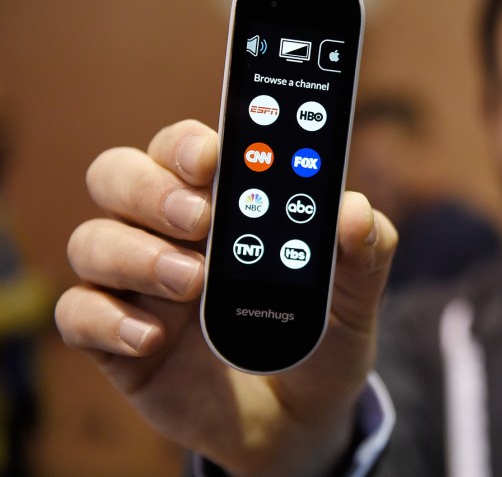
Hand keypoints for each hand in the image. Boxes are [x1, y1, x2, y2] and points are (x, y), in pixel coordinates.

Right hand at [56, 119, 396, 475]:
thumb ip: (364, 250)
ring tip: (193, 281)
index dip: (188, 143)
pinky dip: (106, 320)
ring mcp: (137, 285)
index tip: (213, 155)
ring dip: (135, 253)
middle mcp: (168, 232)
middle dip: (149, 188)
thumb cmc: (320, 335)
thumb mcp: (354, 296)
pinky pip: (78, 315)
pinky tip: (151, 338)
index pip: (184, 149)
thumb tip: (354, 212)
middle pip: (118, 176)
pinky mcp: (117, 341)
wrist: (301, 417)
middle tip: (199, 218)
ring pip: (93, 240)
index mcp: (222, 203)